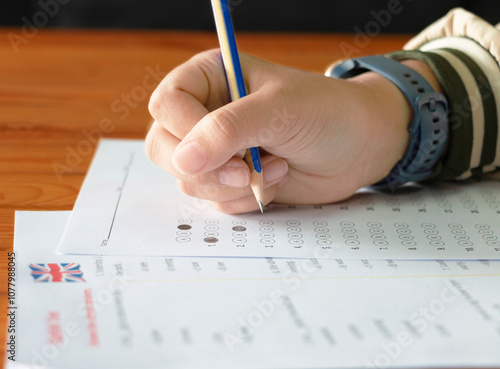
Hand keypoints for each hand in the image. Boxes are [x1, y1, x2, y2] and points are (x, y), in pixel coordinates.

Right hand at [146, 49, 428, 213]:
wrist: (360, 147)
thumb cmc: (327, 113)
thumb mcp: (279, 110)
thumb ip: (228, 130)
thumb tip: (183, 160)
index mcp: (211, 79)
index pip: (167, 104)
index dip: (186, 130)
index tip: (223, 147)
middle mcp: (207, 115)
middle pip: (165, 147)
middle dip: (208, 168)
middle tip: (246, 168)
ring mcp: (218, 152)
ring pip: (189, 180)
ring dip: (233, 184)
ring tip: (275, 167)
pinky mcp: (231, 180)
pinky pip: (215, 200)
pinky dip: (244, 198)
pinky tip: (276, 180)